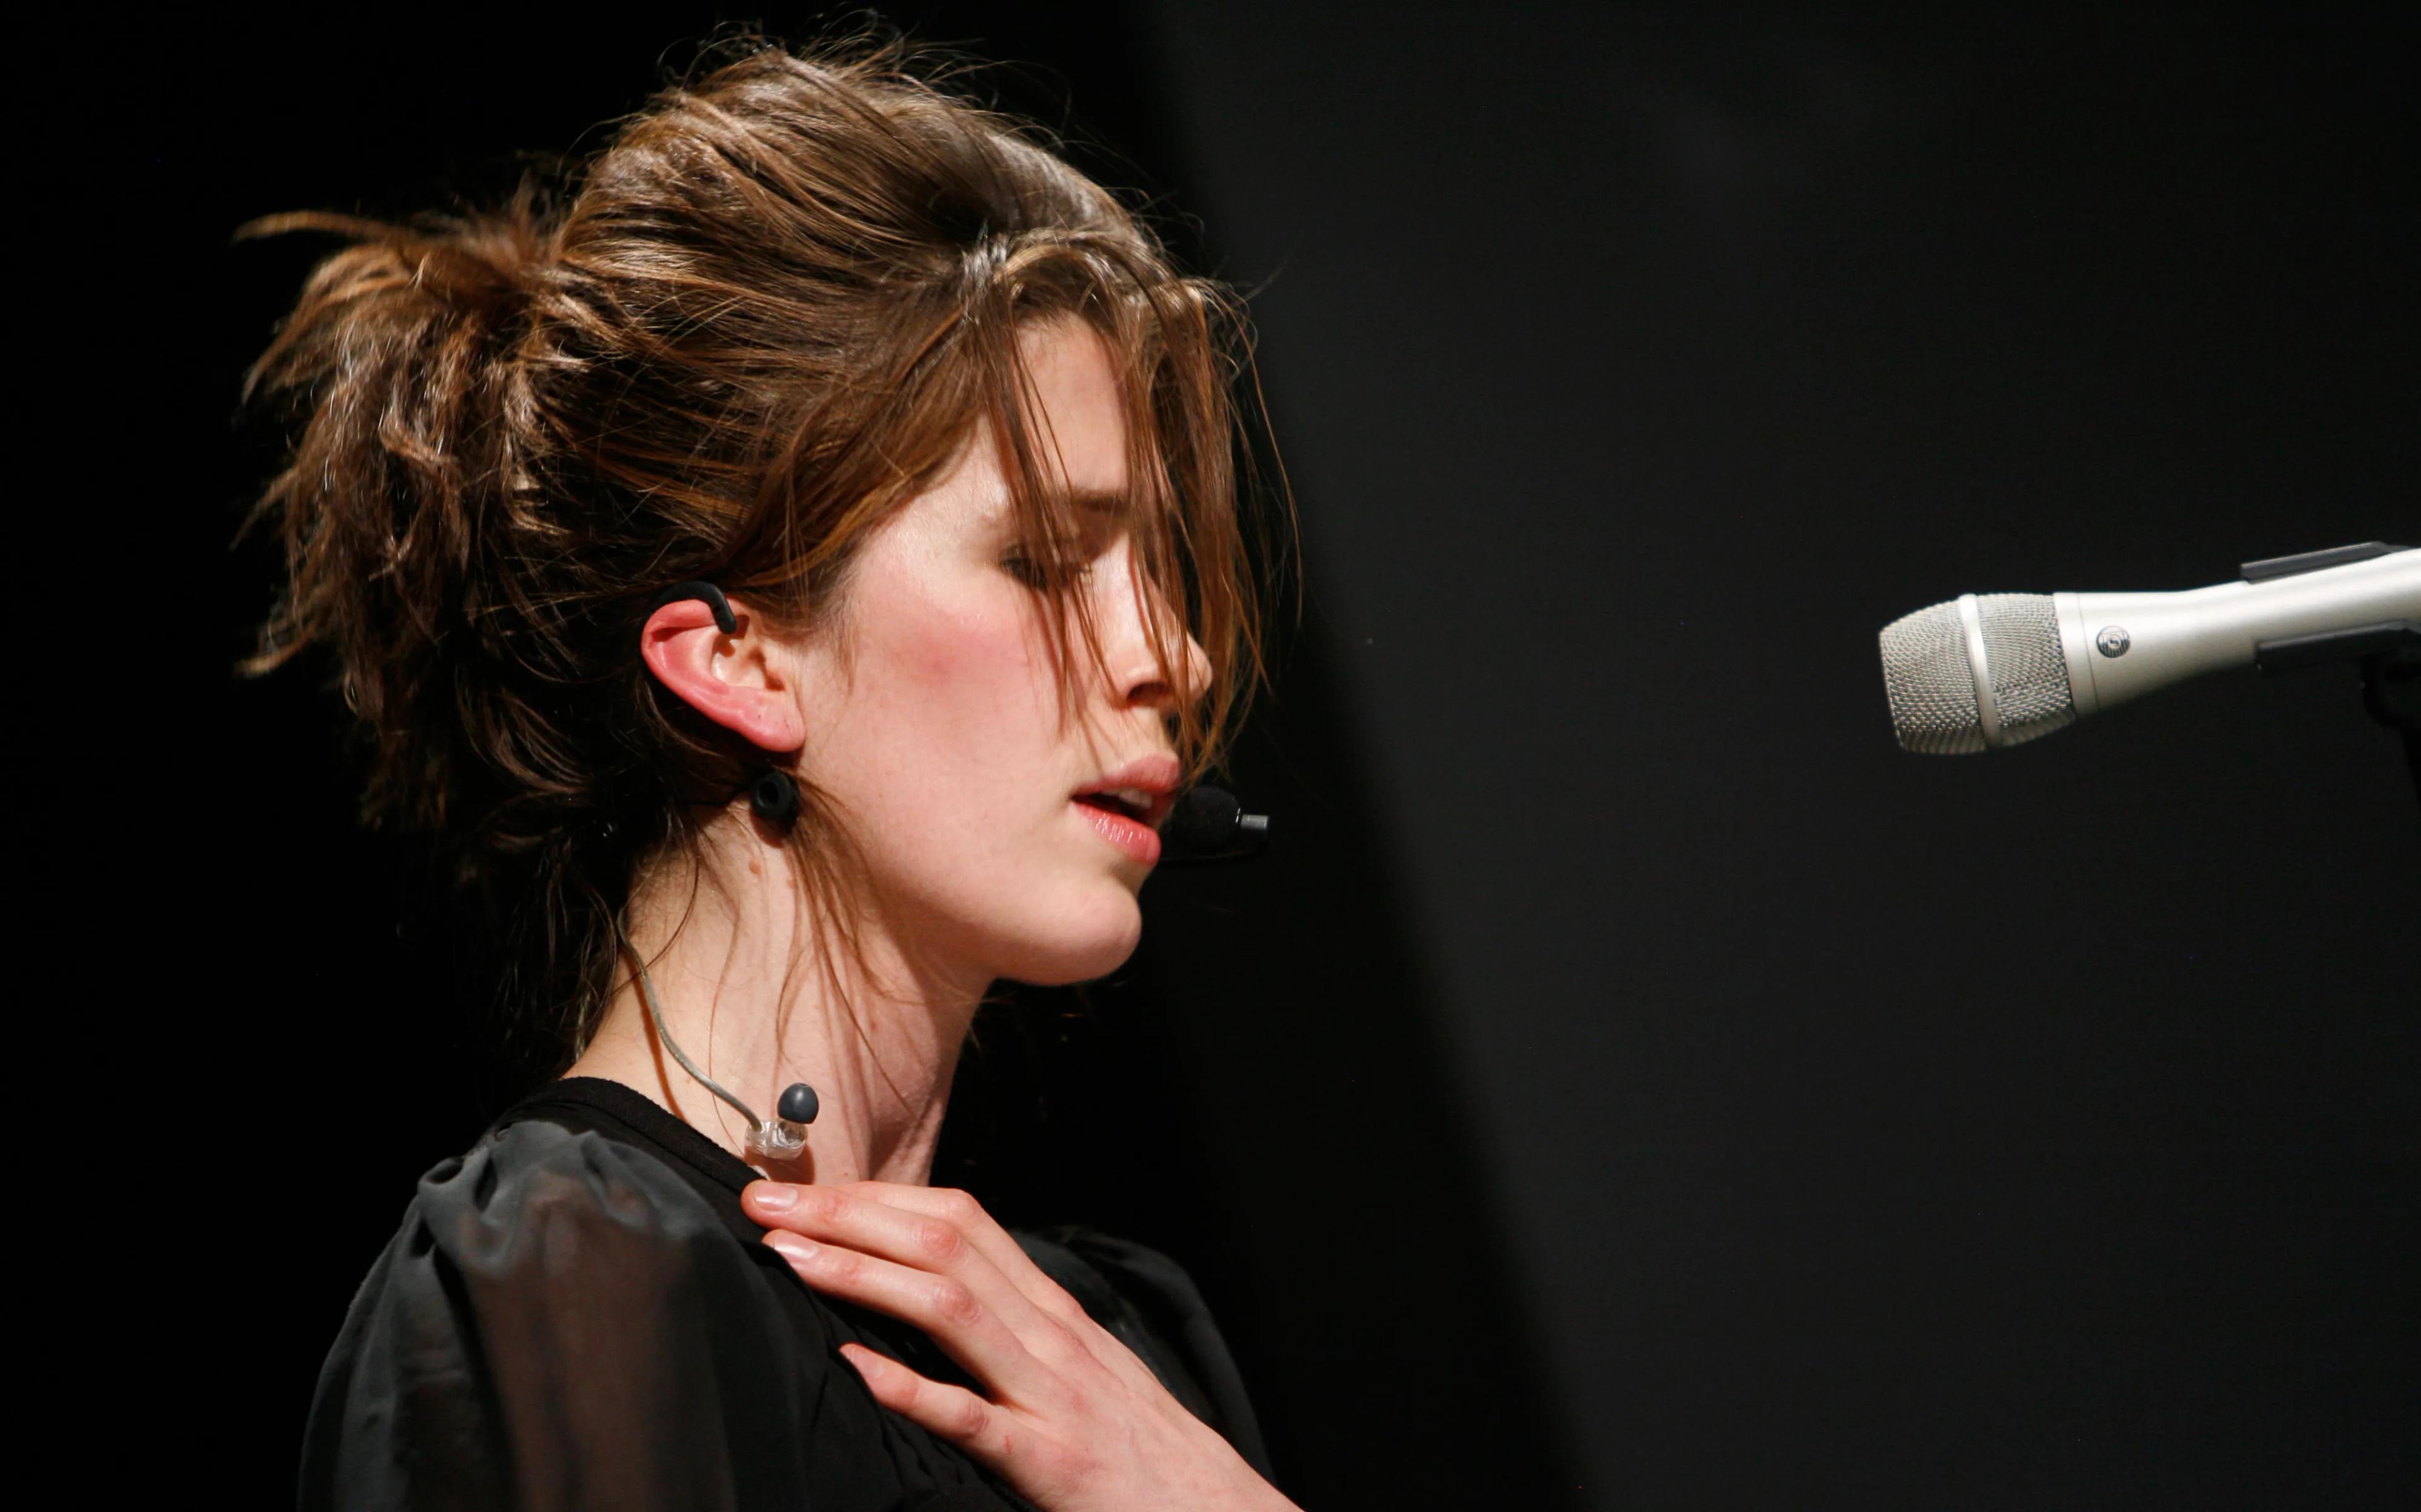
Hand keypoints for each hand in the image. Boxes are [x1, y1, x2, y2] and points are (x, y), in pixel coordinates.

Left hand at [743, 1180, 1296, 1511]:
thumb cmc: (1139, 1448)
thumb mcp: (1078, 1370)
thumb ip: (1011, 1332)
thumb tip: (929, 1296)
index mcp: (1052, 1312)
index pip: (961, 1221)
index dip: (876, 1197)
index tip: (805, 1188)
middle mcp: (1050, 1337)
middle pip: (944, 1246)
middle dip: (848, 1217)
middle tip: (766, 1203)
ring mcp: (1051, 1395)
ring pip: (951, 1309)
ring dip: (862, 1274)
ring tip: (790, 1257)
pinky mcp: (1050, 1463)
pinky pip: (972, 1418)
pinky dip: (911, 1388)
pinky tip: (856, 1366)